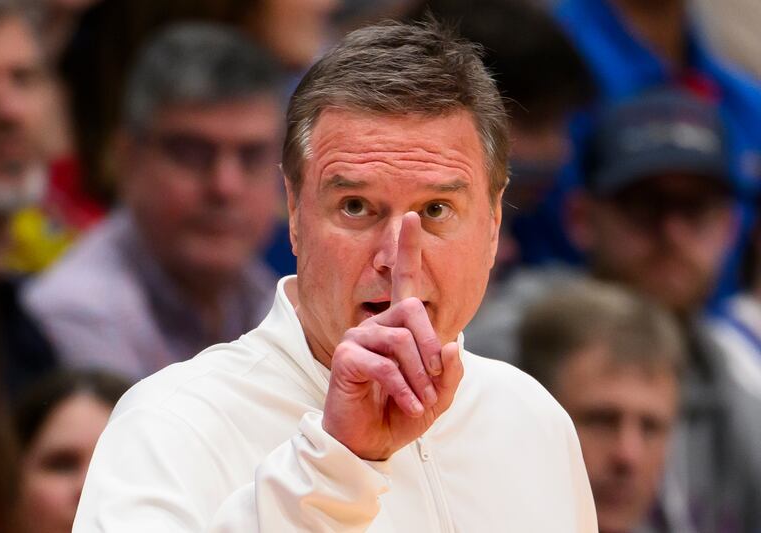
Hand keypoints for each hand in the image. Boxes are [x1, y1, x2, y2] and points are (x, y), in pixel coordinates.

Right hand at [322, 212, 463, 460]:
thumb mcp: (438, 395)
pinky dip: (404, 389)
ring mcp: (358, 339)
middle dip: (430, 346)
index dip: (407, 249)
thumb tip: (450, 345)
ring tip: (421, 401)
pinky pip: (385, 365)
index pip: (402, 281)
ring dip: (419, 377)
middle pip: (412, 309)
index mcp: (398, 327)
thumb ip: (449, 371)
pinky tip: (410, 406)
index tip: (411, 218)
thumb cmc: (402, 413)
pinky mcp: (346, 358)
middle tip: (434, 381)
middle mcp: (376, 325)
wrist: (371, 442)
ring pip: (401, 340)